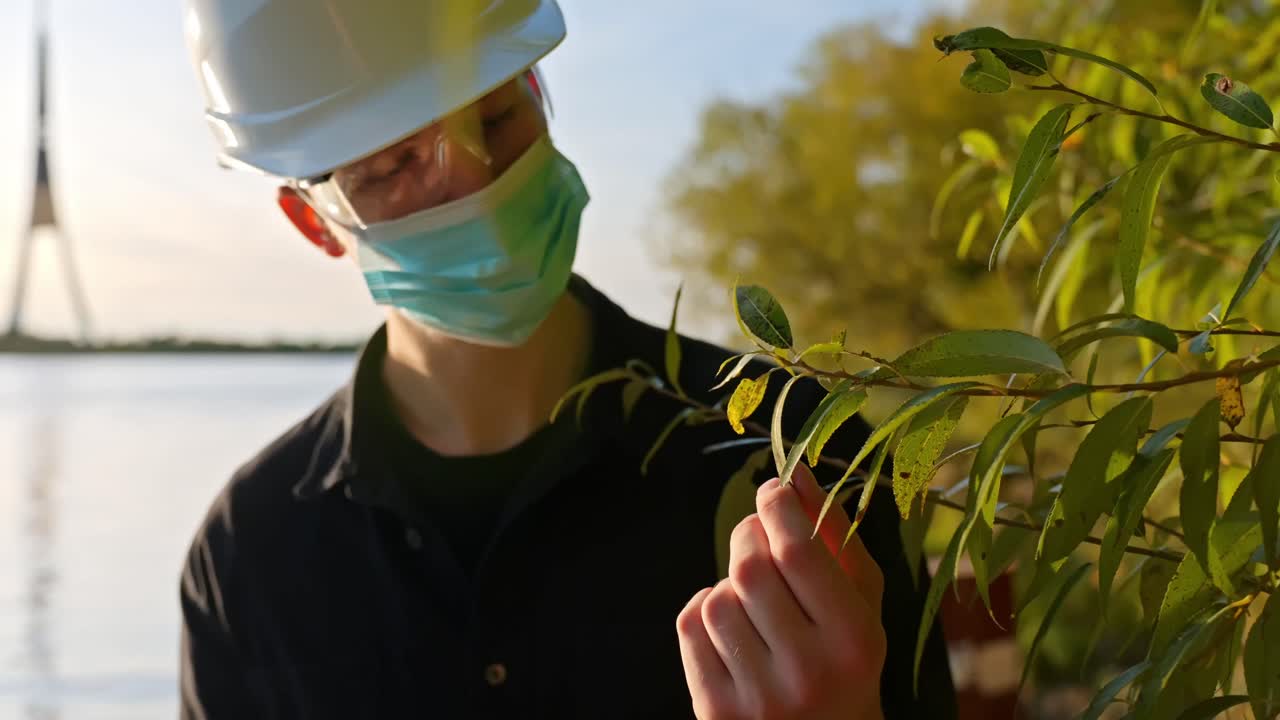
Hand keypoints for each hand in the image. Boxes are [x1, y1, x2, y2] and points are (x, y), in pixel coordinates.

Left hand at [676, 464, 886, 719]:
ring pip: (718, 597)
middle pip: (751, 567)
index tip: (773, 491)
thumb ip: (835, 536)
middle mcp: (808, 671)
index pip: (799, 550)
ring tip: (755, 602)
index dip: (778, 506)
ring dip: (730, 584)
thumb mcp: (860, 604)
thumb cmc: (844, 659)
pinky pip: (691, 627)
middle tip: (759, 537)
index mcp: (854, 640)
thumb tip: (796, 472)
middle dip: (749, 536)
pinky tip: (733, 630)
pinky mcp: (717, 712)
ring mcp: (759, 697)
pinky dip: (705, 612)